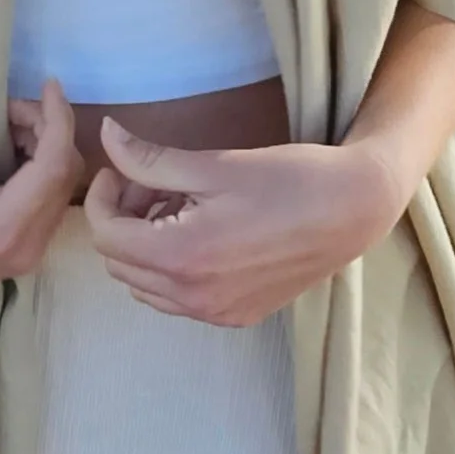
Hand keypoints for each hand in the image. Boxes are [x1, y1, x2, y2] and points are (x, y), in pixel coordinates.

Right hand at [0, 74, 78, 301]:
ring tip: (7, 124)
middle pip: (63, 175)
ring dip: (45, 147)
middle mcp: (25, 248)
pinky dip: (39, 168)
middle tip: (9, 107)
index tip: (49, 83)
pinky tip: (10, 149)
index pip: (53, 166)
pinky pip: (47, 201)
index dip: (57, 119)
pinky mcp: (19, 252)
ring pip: (60, 188)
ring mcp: (25, 254)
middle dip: (48, 130)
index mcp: (2, 230)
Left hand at [83, 116, 404, 324]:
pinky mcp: (236, 317)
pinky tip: (203, 233)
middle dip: (122, 220)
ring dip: (145, 247)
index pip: (106, 236)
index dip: (102, 197)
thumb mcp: (214, 163)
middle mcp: (193, 297)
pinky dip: (173, 269)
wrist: (352, 209)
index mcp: (181, 256)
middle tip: (150, 183)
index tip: (120, 169)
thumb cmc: (287, 178)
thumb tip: (106, 137)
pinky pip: (179, 301)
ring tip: (177, 207)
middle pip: (119, 264)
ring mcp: (215, 314)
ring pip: (146, 287)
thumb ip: (151, 159)